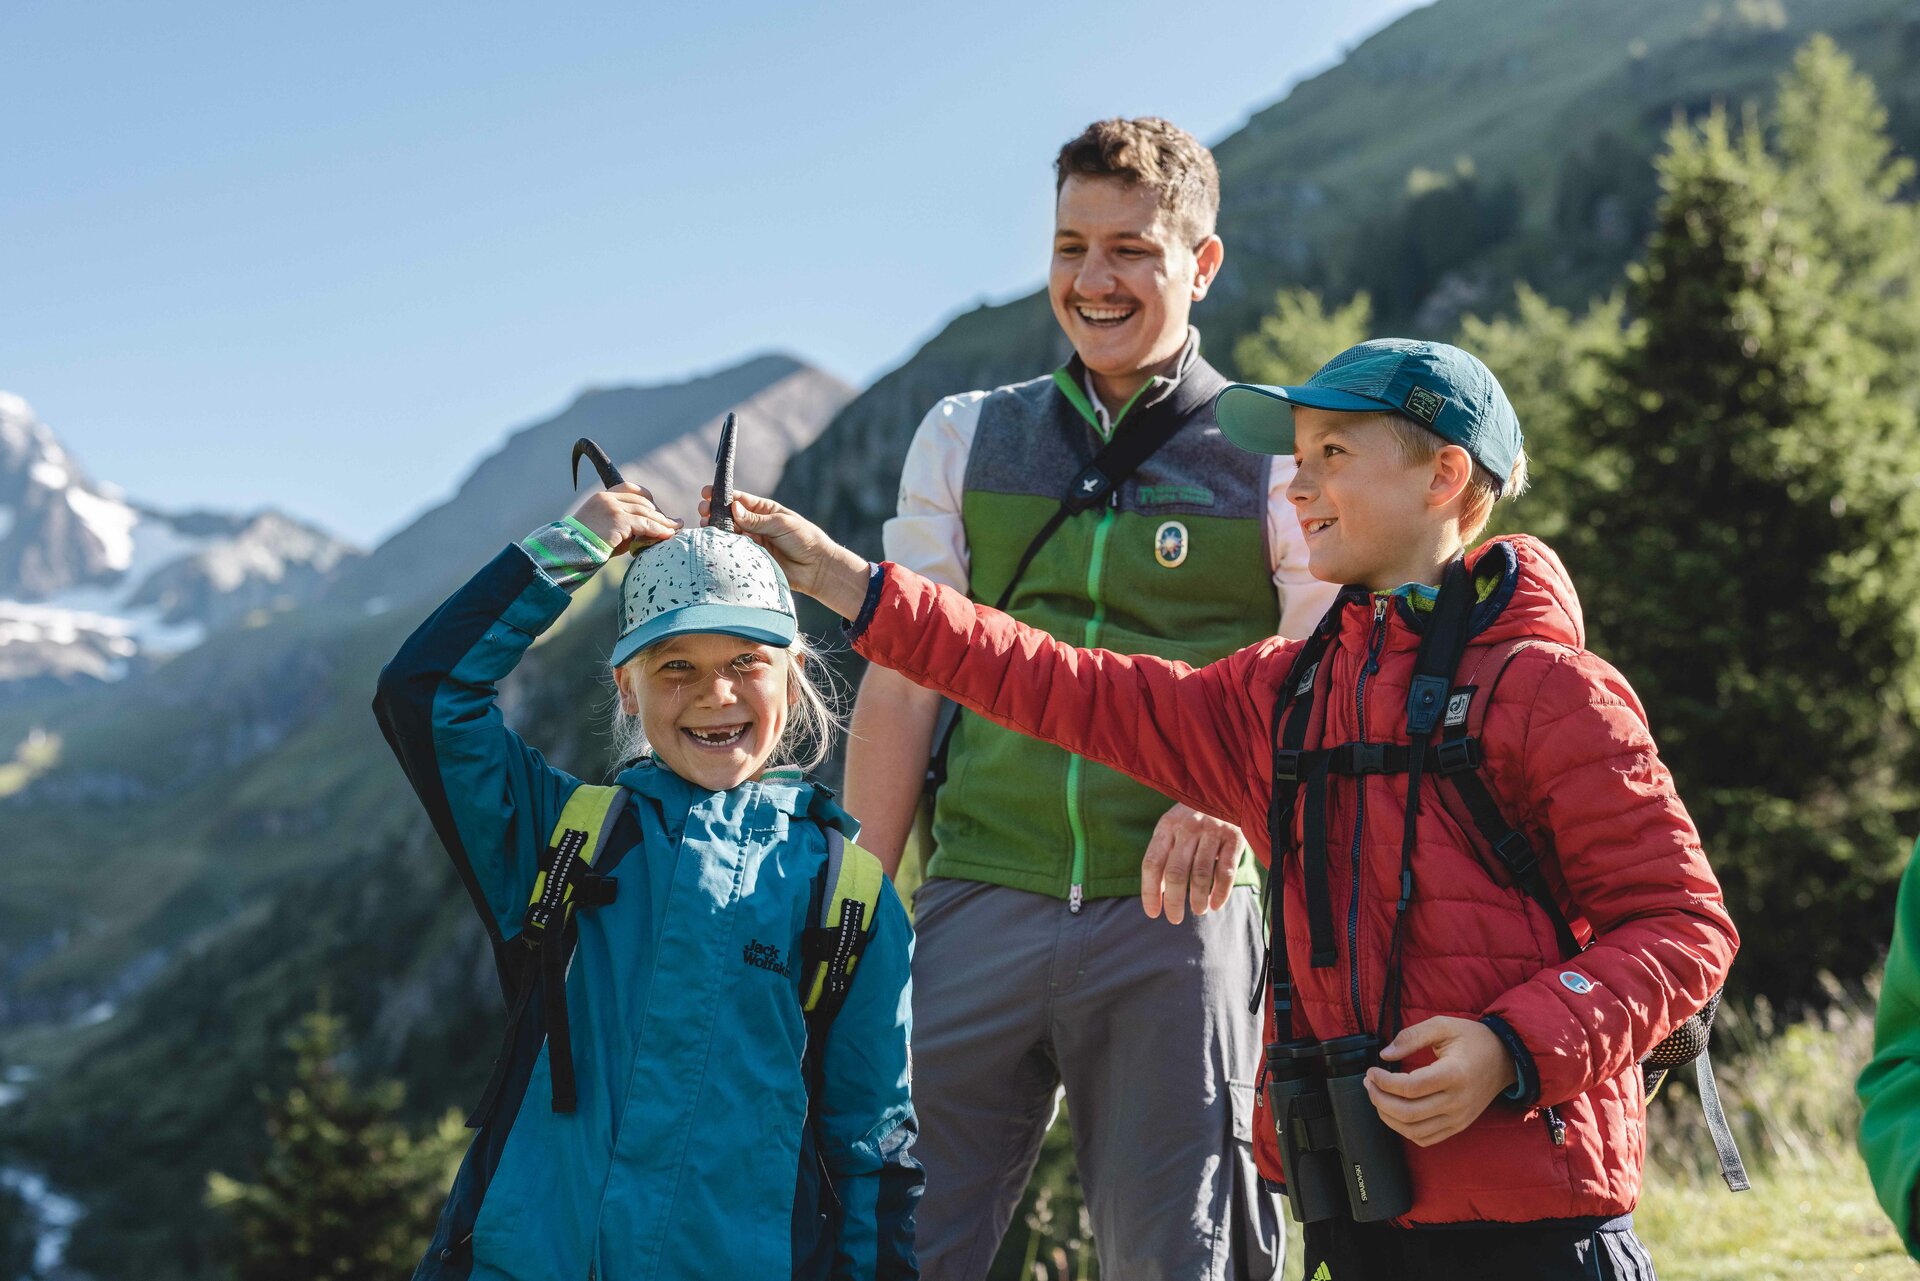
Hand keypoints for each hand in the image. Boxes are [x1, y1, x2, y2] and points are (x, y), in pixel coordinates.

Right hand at [573, 483, 680, 554]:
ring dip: (663, 521)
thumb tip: (649, 530)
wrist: (569, 551)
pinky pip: (645, 524)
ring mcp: (613, 508)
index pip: (631, 489)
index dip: (648, 499)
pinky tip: (667, 535)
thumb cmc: (586, 545)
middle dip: (658, 512)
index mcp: (603, 496)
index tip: (658, 511)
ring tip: (675, 529)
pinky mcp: (618, 521)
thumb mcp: (605, 528)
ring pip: (646, 512)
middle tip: (671, 523)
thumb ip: (624, 524)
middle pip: (642, 500)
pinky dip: (658, 530)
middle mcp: (608, 498)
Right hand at [701, 487, 869, 616]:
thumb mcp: (782, 524)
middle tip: (703, 510)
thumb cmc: (805, 540)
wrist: (816, 569)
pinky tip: (714, 543)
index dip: (722, 495)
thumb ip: (757, 520)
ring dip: (716, 529)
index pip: (739, 500)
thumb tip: (733, 508)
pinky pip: (734, 551)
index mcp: (764, 510)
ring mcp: (752, 542)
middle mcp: (755, 525)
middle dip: (714, 511)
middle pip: (729, 516)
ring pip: (728, 533)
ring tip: (706, 526)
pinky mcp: (751, 559)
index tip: (706, 493)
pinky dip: (723, 547)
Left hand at [1141, 803, 1243, 922]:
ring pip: (1201, 875)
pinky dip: (1220, 893)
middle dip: (1173, 902)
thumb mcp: (1174, 827)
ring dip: (1197, 899)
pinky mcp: (1234, 838)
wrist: (1227, 790)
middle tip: (1175, 918)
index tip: (1153, 913)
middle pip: (1175, 874)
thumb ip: (1164, 855)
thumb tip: (1157, 892)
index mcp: (1167, 826)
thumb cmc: (1194, 816)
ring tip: (1197, 910)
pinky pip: (1226, 872)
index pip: (1151, 863)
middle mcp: (1187, 828)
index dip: (1149, 892)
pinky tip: (1215, 904)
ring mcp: (1212, 832)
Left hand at [1363, 1016, 1516, 1147]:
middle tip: (1370, 1083)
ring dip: (1388, 1116)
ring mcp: (1459, 1118)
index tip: (1372, 1071)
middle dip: (1379, 1099)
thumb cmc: (1474, 1040)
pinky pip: (1426, 1138)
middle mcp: (1457, 1101)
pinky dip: (1404, 1130)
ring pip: (1414, 1130)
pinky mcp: (1458, 1126)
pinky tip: (1395, 1113)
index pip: (1410, 1088)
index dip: (1384, 1081)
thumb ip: (1412, 1036)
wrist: (1506, 1059)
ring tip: (1378, 1096)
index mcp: (1455, 1074)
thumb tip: (1385, 1054)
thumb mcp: (1443, 1025)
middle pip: (1408, 1113)